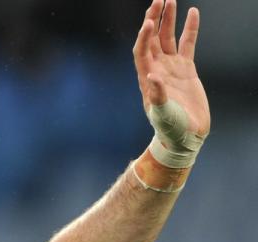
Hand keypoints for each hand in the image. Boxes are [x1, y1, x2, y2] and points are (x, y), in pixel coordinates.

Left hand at [133, 0, 209, 136]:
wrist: (184, 136)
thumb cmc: (170, 128)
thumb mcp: (162, 113)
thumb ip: (157, 95)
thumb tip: (152, 76)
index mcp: (147, 78)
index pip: (142, 51)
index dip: (143, 37)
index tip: (148, 22)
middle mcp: (156, 69)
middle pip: (152, 39)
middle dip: (153, 19)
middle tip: (157, 0)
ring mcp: (171, 67)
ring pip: (168, 38)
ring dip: (167, 20)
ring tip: (170, 0)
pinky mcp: (186, 69)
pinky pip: (187, 44)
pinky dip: (190, 28)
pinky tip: (193, 13)